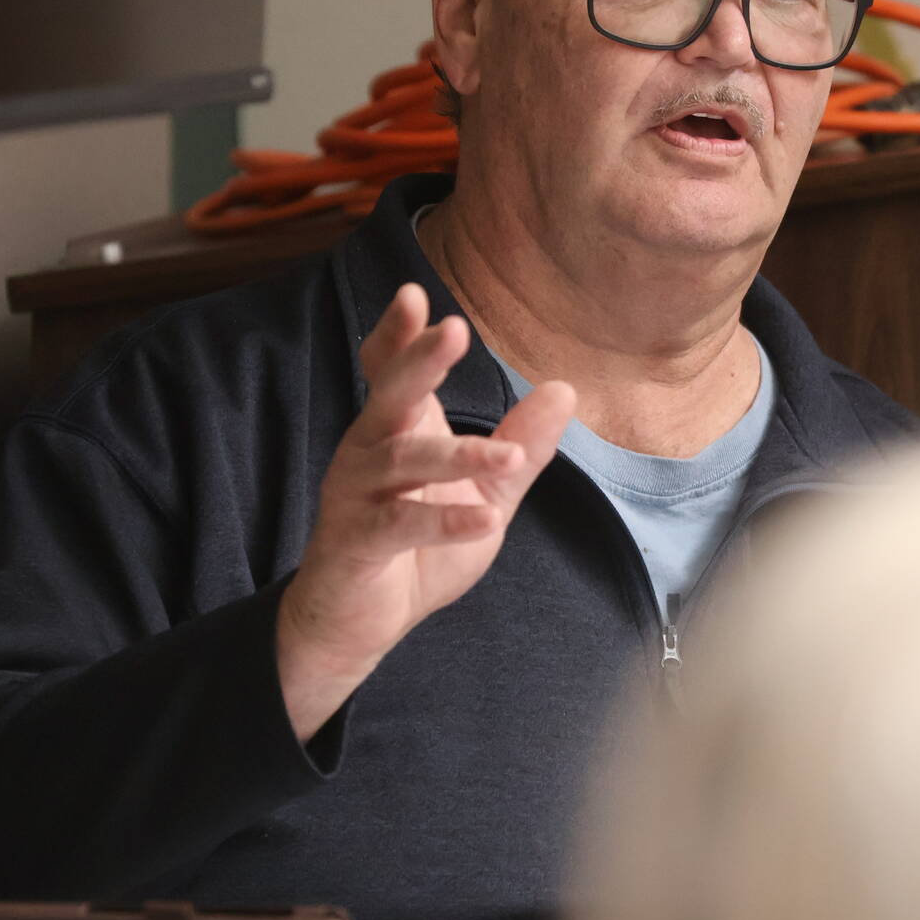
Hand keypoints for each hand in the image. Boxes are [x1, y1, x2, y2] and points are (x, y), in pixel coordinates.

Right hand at [275, 284, 574, 741]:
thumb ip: (521, 448)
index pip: (390, 370)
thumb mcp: (485, 496)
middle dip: (418, 362)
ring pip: (399, 461)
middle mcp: (368, 452)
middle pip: (389, 396)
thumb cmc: (416, 550)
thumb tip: (564, 389)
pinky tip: (485, 521)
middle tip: (452, 329)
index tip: (414, 295)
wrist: (360, 624)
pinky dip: (442, 522)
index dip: (398, 334)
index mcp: (397, 432)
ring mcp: (355, 497)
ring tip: (508, 460)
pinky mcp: (355, 544)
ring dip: (456, 457)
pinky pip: (397, 526)